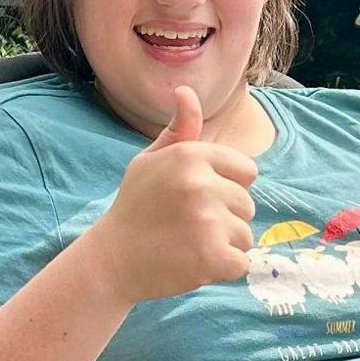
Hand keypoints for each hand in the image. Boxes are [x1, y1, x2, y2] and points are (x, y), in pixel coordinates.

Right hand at [82, 85, 258, 303]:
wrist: (112, 259)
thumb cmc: (134, 206)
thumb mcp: (150, 161)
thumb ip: (179, 130)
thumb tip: (185, 91)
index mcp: (191, 156)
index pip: (247, 171)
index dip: (227, 186)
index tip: (198, 199)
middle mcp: (202, 184)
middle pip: (247, 205)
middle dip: (225, 217)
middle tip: (188, 225)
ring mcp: (208, 222)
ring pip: (245, 235)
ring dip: (224, 244)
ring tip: (189, 244)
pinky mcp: (212, 257)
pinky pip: (241, 263)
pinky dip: (223, 269)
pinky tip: (194, 263)